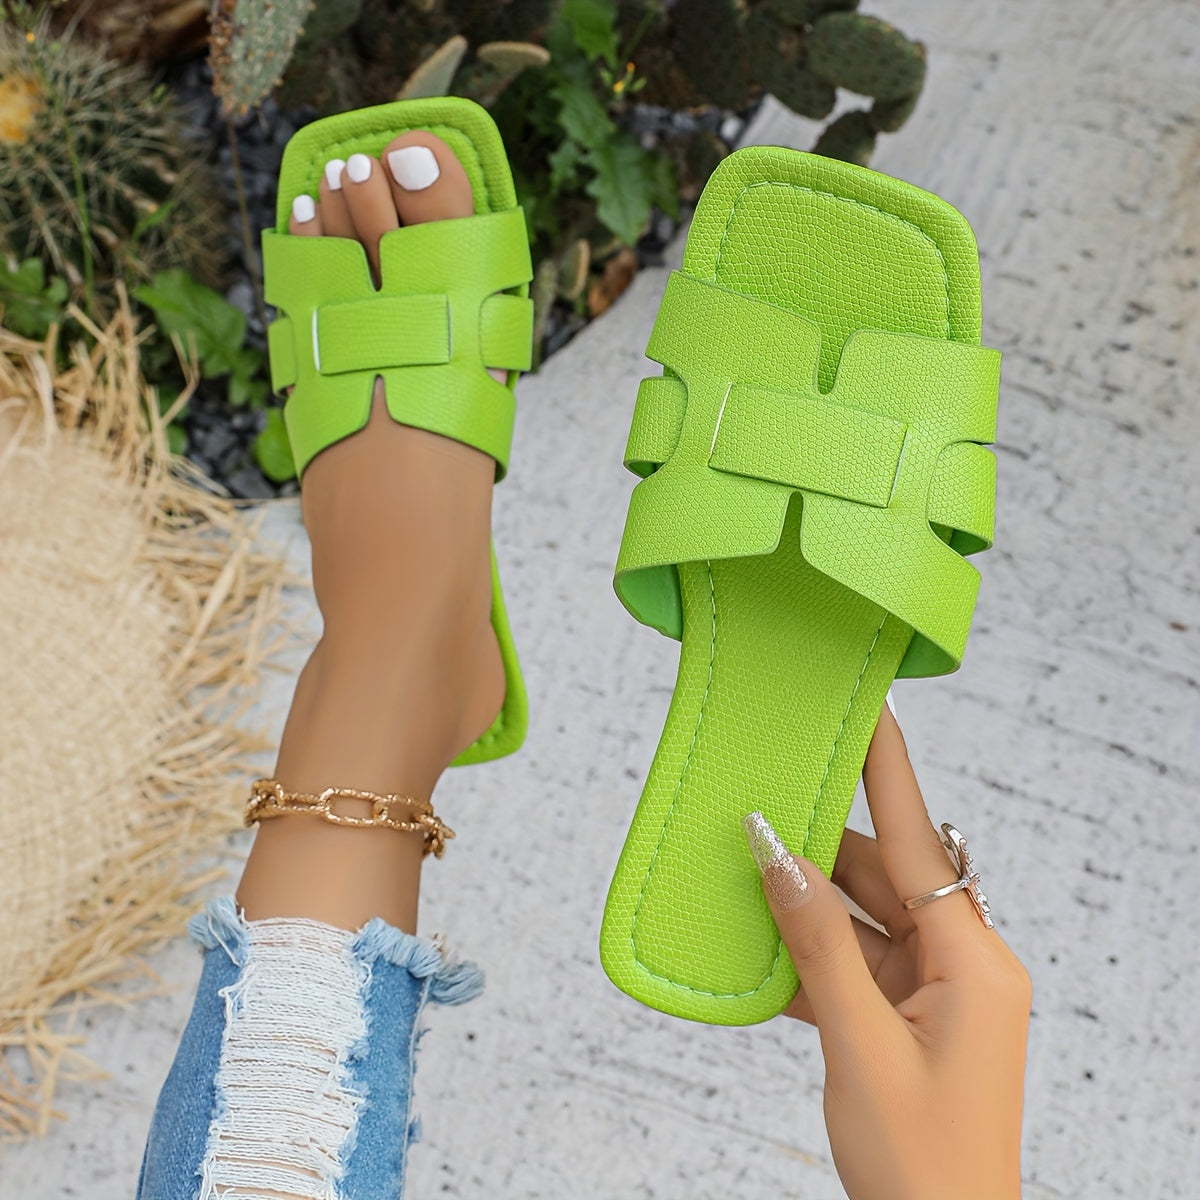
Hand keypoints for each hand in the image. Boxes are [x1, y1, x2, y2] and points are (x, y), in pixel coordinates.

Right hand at [744, 704, 1031, 1199]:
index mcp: (974, 963)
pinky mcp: (911, 1022)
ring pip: (863, 920)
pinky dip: (811, 957)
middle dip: (819, 848)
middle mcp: (964, 967)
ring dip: (807, 907)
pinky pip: (856, 965)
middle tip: (759, 804)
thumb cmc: (922, 1165)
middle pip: (884, 878)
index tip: (870, 711)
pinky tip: (762, 948)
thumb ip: (816, 942)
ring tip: (745, 873)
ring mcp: (937, 996)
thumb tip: (774, 856)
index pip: (920, 840)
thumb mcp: (859, 1045)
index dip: (888, 771)